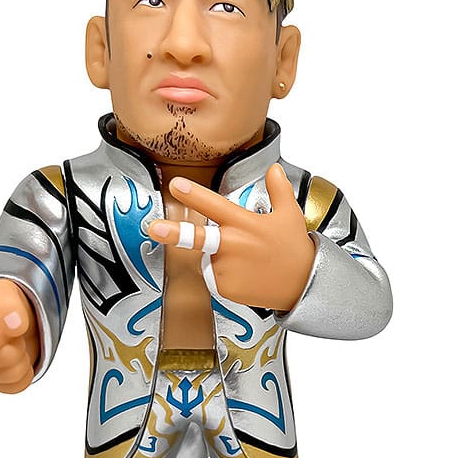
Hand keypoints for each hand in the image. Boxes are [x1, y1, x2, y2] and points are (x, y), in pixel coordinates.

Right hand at [0, 279, 39, 393]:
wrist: (9, 316)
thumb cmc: (2, 304)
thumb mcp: (3, 291)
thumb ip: (6, 303)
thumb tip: (14, 324)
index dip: (10, 328)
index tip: (8, 320)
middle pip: (7, 358)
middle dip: (18, 342)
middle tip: (12, 332)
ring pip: (14, 374)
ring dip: (23, 356)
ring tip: (14, 342)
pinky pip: (19, 385)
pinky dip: (25, 371)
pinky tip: (16, 356)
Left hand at [148, 163, 314, 310]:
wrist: (304, 285)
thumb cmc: (294, 249)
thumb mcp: (290, 215)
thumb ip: (279, 189)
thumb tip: (273, 169)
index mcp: (245, 224)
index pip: (215, 206)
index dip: (194, 195)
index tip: (175, 185)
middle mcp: (233, 246)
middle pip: (198, 238)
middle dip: (174, 233)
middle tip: (153, 228)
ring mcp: (228, 269)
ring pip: (209, 258)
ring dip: (220, 257)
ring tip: (247, 261)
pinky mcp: (227, 289)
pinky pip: (215, 278)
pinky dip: (225, 276)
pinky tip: (246, 275)